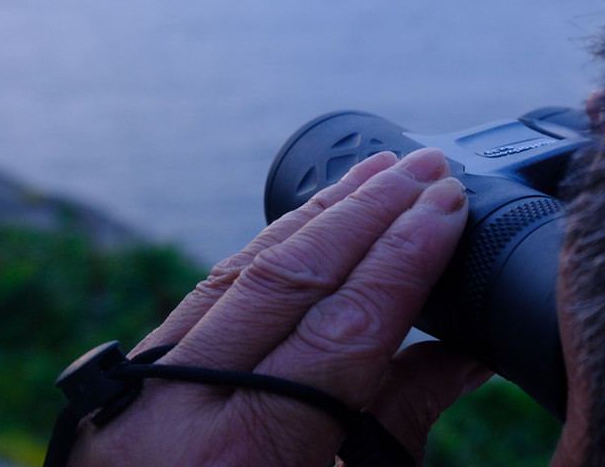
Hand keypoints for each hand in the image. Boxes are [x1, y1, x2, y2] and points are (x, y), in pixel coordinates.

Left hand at [68, 148, 490, 465]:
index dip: (404, 256)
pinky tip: (312, 220)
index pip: (343, 323)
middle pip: (288, 276)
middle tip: (424, 167)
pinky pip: (213, 292)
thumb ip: (401, 425)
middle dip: (366, 211)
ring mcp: (149, 387)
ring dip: (320, 214)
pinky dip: (271, 247)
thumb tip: (465, 353)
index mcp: (245, 455)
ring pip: (243, 269)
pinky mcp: (138, 376)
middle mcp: (182, 406)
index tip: (447, 204)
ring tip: (377, 172)